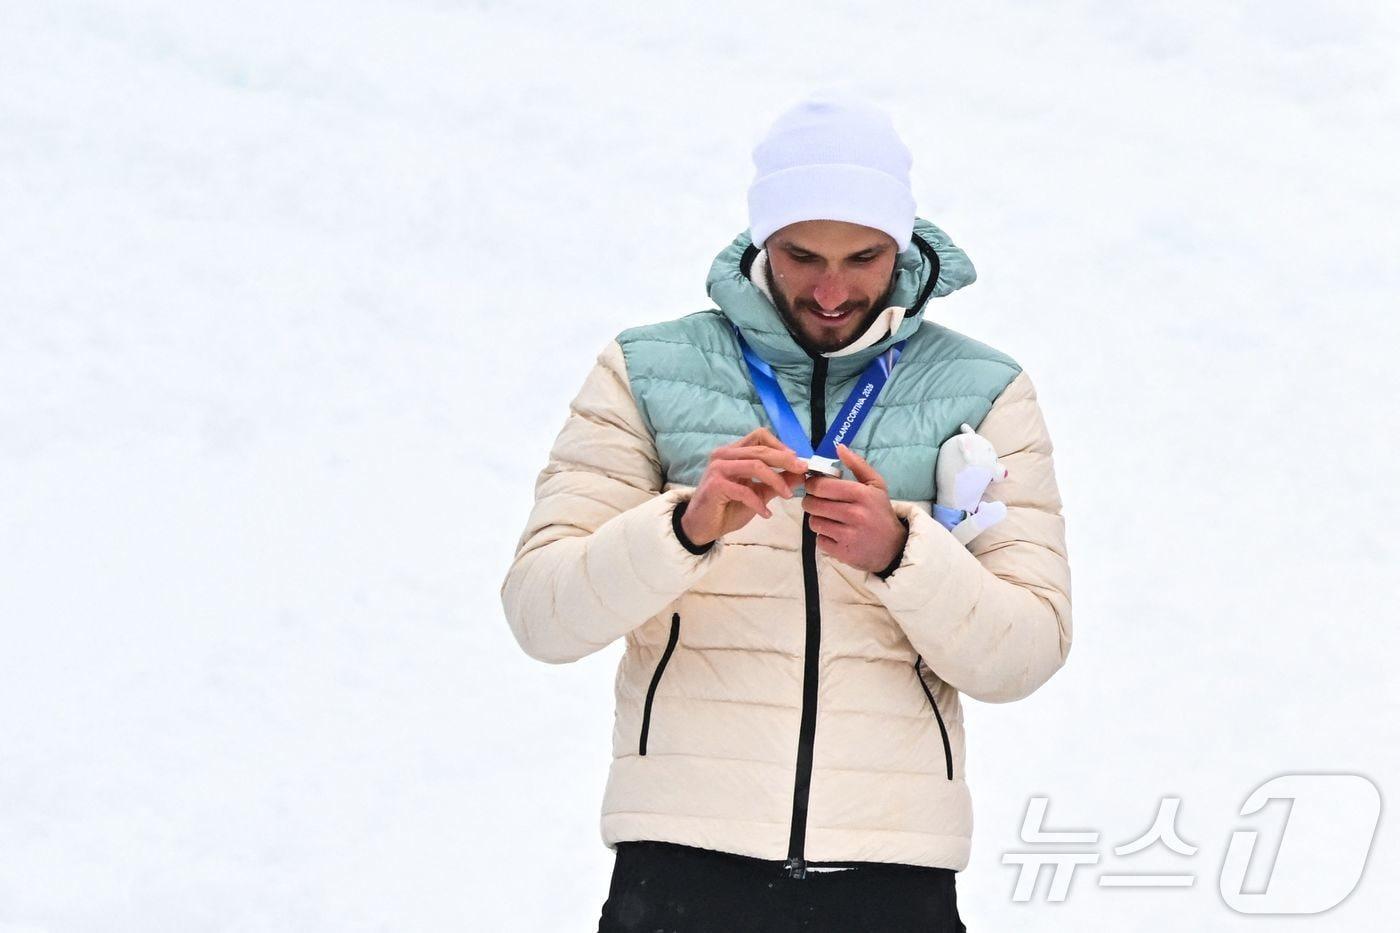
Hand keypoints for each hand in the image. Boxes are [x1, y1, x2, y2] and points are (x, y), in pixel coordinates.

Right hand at [681, 427, 808, 546]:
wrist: (702, 527)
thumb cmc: (727, 508)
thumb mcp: (758, 493)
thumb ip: (777, 482)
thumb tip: (801, 474)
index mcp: (733, 452)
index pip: (759, 436)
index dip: (780, 445)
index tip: (796, 460)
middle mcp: (724, 455)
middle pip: (761, 449)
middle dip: (785, 460)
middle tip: (802, 471)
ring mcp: (718, 468)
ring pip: (755, 465)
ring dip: (776, 480)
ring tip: (787, 495)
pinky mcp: (715, 485)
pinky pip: (744, 490)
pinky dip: (758, 502)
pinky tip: (766, 513)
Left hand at [801, 443, 907, 572]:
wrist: (893, 547)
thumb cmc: (880, 512)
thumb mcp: (875, 485)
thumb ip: (857, 464)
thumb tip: (839, 447)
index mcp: (861, 494)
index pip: (821, 486)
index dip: (811, 484)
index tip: (813, 485)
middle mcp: (854, 514)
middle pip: (813, 504)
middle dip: (810, 501)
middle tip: (816, 501)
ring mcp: (848, 535)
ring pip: (814, 522)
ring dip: (816, 518)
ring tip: (827, 517)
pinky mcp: (843, 553)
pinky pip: (819, 540)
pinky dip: (823, 536)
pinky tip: (834, 532)